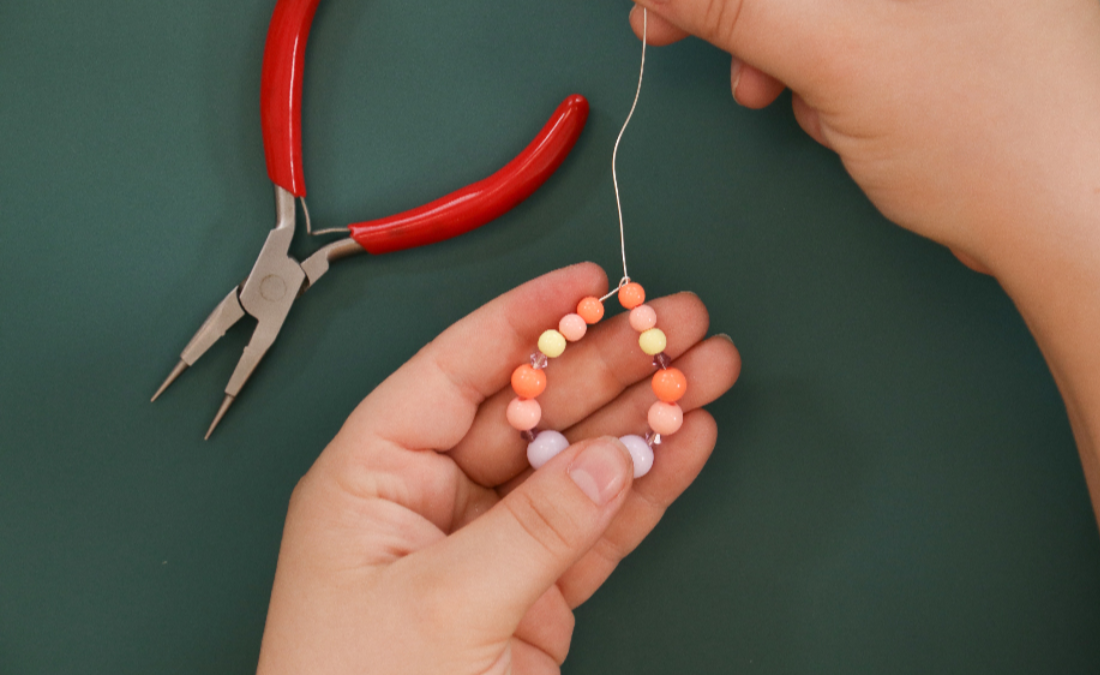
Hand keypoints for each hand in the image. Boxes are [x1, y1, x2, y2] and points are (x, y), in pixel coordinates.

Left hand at [255, 263, 740, 673]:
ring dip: (643, 417)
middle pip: (532, 406)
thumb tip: (609, 459)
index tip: (589, 283)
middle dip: (609, 362)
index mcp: (374, 476)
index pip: (456, 369)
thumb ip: (534, 528)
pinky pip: (597, 527)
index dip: (525, 317)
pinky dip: (646, 490)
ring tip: (706, 370)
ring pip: (576, 462)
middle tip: (677, 322)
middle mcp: (431, 500)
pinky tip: (685, 444)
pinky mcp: (533, 594)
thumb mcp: (441, 604)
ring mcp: (488, 546)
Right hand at [631, 2, 1099, 669]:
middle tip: (728, 66)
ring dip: (798, 62)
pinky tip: (849, 120)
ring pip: (834, 15)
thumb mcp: (835, 52)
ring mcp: (964, 4)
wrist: (1071, 228)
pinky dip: (837, 82)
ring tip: (807, 106)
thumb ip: (740, 4)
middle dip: (761, 25)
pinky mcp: (959, 45)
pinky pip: (866, 44)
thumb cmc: (984, 131)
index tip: (661, 8)